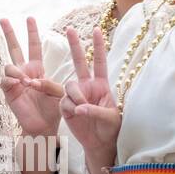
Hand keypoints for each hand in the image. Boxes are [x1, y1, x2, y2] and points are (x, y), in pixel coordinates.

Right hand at [0, 16, 64, 138]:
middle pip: (14, 48)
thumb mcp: (59, 93)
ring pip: (9, 65)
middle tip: (3, 18)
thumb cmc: (53, 110)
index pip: (33, 46)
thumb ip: (50, 84)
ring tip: (26, 81)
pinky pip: (6, 80)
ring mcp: (14, 82)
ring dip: (17, 71)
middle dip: (9, 33)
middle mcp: (23, 73)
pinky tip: (20, 85)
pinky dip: (13, 81)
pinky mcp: (9, 92)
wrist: (44, 127)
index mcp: (37, 70)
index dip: (32, 33)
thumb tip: (32, 81)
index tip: (30, 18)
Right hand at [60, 26, 120, 155]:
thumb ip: (95, 110)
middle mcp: (87, 86)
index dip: (99, 46)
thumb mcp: (109, 118)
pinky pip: (64, 101)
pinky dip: (70, 108)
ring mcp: (76, 95)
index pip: (100, 62)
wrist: (99, 144)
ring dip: (76, 97)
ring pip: (70, 86)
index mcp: (101, 85)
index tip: (97, 30)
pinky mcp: (66, 106)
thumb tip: (79, 107)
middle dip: (75, 46)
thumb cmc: (110, 129)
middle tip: (70, 29)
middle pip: (80, 62)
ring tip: (81, 110)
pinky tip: (76, 116)